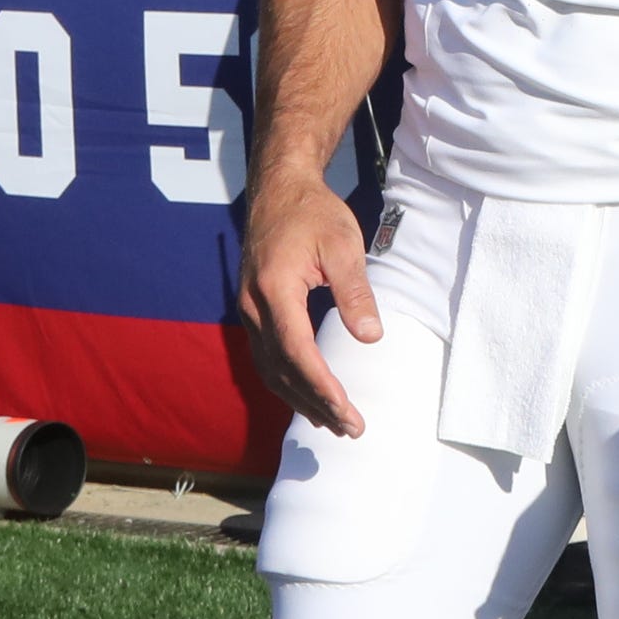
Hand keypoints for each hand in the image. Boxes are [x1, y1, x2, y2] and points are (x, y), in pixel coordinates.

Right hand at [234, 163, 378, 435]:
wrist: (278, 190)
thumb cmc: (313, 213)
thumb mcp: (343, 245)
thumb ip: (355, 292)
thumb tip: (370, 337)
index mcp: (275, 290)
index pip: (297, 352)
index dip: (321, 386)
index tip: (347, 411)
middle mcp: (253, 306)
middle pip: (282, 369)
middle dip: (316, 403)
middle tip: (351, 428)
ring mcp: (248, 310)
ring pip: (270, 368)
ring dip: (300, 399)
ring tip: (333, 424)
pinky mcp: (253, 310)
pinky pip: (266, 357)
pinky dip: (287, 382)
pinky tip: (307, 396)